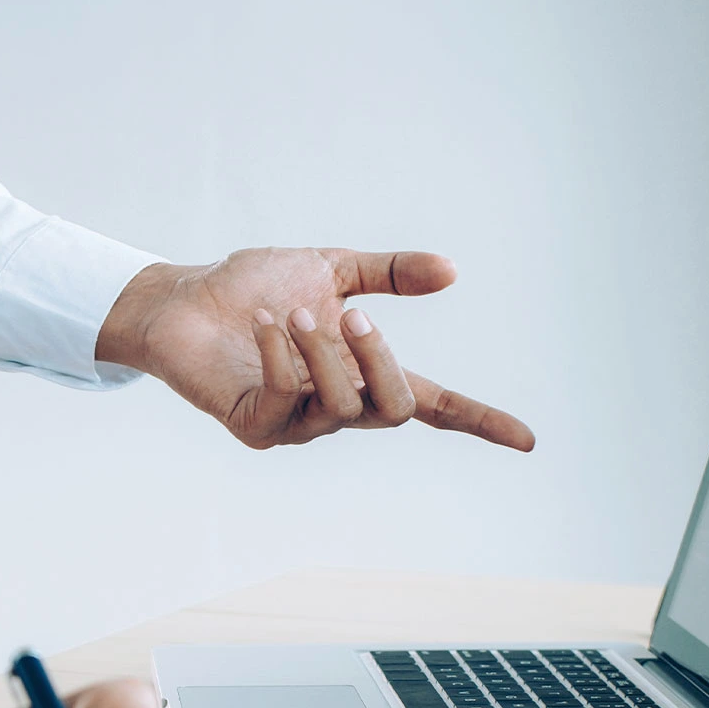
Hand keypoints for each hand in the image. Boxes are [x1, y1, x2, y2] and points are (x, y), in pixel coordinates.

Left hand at [97, 249, 534, 451]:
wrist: (181, 297)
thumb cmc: (251, 288)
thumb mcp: (329, 268)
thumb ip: (388, 274)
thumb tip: (452, 269)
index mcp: (362, 372)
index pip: (432, 404)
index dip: (478, 421)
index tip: (527, 439)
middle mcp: (335, 406)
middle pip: (396, 410)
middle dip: (383, 359)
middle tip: (355, 315)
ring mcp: (295, 424)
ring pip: (342, 406)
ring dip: (323, 350)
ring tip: (293, 310)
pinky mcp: (253, 427)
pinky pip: (282, 402)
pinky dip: (280, 358)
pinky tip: (266, 324)